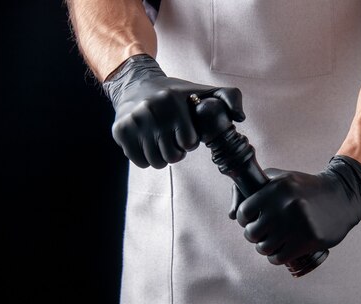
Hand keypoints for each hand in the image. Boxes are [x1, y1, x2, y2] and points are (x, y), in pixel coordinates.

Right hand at [103, 54, 244, 167]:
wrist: (135, 84)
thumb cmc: (175, 93)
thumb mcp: (205, 90)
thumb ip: (230, 97)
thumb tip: (240, 117)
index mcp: (173, 101)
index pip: (188, 143)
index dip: (190, 141)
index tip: (186, 132)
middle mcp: (151, 110)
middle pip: (172, 156)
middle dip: (176, 152)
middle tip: (172, 139)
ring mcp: (133, 121)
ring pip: (156, 162)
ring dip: (162, 157)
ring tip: (161, 141)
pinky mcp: (120, 131)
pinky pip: (140, 162)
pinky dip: (145, 158)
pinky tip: (147, 142)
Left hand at [229, 155, 360, 264]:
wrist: (342, 197)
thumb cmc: (308, 189)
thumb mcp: (284, 178)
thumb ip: (257, 186)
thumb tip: (232, 213)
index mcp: (277, 188)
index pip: (244, 212)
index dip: (245, 219)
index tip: (252, 221)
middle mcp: (285, 205)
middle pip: (251, 232)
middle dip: (254, 235)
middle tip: (262, 234)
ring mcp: (296, 224)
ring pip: (264, 247)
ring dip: (265, 248)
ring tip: (272, 243)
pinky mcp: (308, 240)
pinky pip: (279, 258)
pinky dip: (276, 258)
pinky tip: (282, 252)